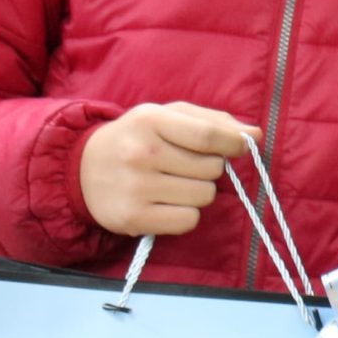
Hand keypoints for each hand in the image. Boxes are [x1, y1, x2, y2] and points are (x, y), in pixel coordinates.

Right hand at [78, 102, 253, 237]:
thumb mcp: (168, 116)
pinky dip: (186, 214)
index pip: (208, 135)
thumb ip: (214, 121)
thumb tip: (255, 135)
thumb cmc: (137, 138)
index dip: (235, 143)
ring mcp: (136, 188)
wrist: (81, 169)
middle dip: (210, 168)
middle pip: (212, 168)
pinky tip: (167, 203)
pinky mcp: (133, 218)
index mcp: (151, 120)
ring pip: (204, 195)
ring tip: (174, 183)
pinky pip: (188, 220)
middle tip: (187, 165)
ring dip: (199, 191)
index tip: (241, 147)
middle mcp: (141, 154)